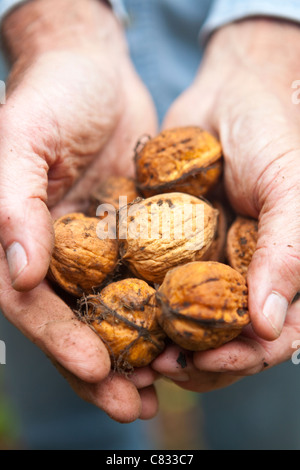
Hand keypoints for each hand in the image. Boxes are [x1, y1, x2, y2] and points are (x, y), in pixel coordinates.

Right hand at [0, 0, 158, 420]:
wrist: (93, 70)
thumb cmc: (51, 95)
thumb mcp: (22, 139)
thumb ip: (12, 204)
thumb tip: (18, 274)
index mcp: (19, 238)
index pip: (30, 302)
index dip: (59, 339)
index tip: (96, 367)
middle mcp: (53, 251)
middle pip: (71, 321)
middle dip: (98, 367)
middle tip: (130, 405)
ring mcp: (92, 246)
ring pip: (108, 311)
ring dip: (131, 353)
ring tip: (157, 391)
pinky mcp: (128, 234)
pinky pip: (142, 279)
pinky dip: (156, 312)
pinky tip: (178, 337)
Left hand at [152, 18, 299, 389]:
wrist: (228, 95)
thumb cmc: (270, 133)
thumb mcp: (288, 185)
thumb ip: (288, 251)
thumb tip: (271, 325)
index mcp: (281, 272)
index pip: (274, 336)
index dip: (243, 358)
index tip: (206, 362)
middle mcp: (247, 277)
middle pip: (226, 342)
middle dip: (196, 362)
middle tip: (157, 368)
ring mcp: (210, 266)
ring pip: (190, 325)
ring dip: (165, 346)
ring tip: (135, 355)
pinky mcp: (174, 249)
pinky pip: (159, 289)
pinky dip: (144, 308)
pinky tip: (120, 315)